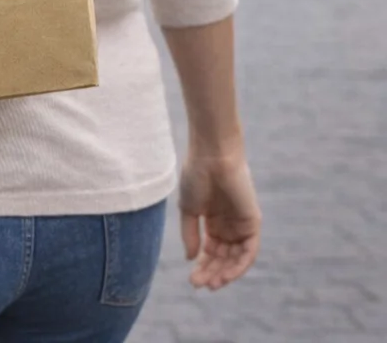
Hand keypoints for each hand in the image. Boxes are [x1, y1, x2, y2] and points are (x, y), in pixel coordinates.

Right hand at [179, 147, 261, 289]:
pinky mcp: (253, 223)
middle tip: (199, 284)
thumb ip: (190, 234)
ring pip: (235, 258)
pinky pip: (249, 252)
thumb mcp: (188, 209)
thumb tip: (190, 258)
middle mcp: (229, 226)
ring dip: (225, 273)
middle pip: (223, 258)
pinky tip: (225, 275)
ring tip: (211, 283)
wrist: (211, 157)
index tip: (192, 279)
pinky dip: (239, 266)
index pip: (210, 251)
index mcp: (213, 221)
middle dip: (211, 272)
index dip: (202, 266)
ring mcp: (241, 225)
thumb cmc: (196, 176)